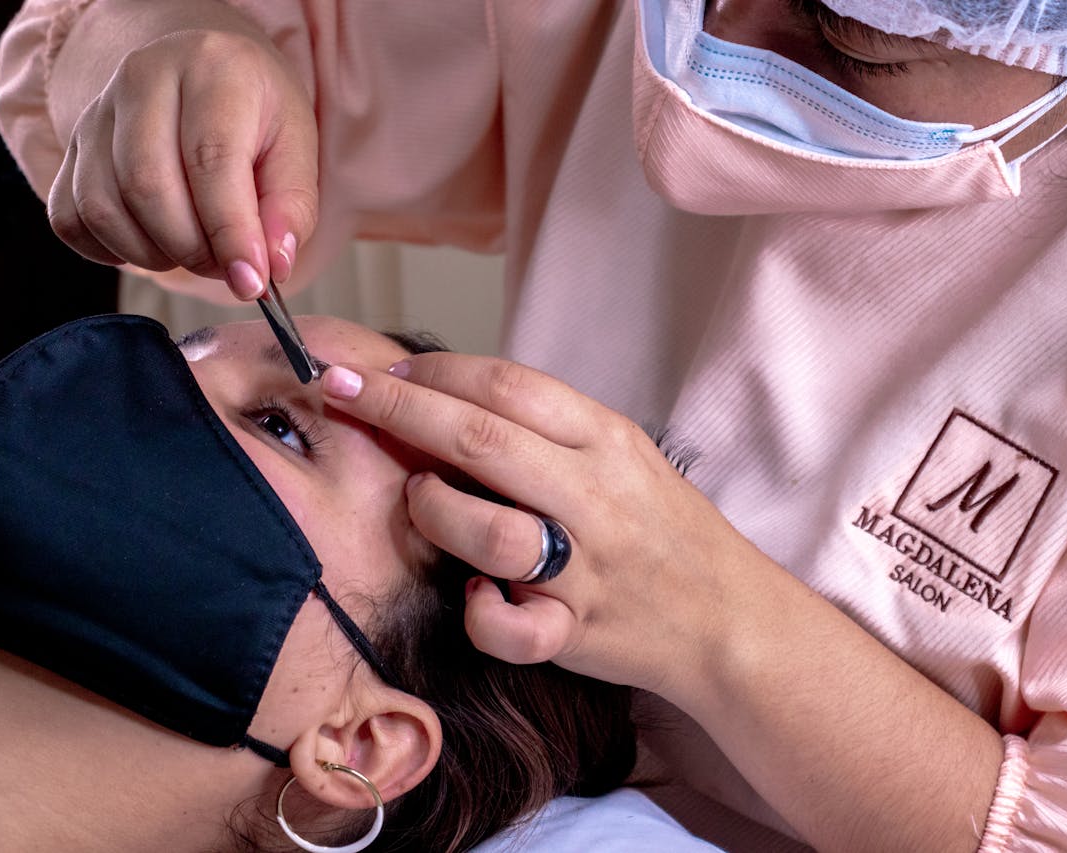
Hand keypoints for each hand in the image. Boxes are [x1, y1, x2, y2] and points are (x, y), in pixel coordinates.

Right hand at [47, 29, 317, 299]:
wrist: (203, 74)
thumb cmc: (256, 114)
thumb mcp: (296, 147)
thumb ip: (290, 208)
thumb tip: (271, 266)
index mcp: (211, 68)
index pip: (210, 158)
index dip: (230, 231)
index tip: (251, 281)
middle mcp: (142, 78)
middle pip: (147, 186)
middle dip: (192, 248)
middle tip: (225, 265)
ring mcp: (96, 112)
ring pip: (103, 208)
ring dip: (152, 255)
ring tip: (194, 250)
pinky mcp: (70, 148)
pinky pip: (70, 219)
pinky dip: (110, 251)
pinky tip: (150, 244)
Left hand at [319, 354, 753, 694]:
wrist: (728, 616)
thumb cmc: (659, 527)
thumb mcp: (620, 456)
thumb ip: (546, 430)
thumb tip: (447, 398)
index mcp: (607, 440)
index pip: (509, 386)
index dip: (433, 372)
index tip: (380, 368)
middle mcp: (597, 496)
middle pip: (483, 440)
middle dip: (398, 408)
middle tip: (338, 390)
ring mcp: (587, 567)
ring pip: (492, 531)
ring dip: (435, 510)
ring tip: (418, 500)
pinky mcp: (578, 632)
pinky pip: (514, 628)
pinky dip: (481, 613)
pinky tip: (475, 593)